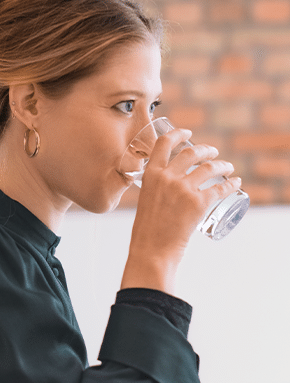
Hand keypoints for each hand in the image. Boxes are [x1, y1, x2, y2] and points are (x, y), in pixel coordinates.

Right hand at [121, 128, 240, 292]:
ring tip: (228, 168)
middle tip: (213, 153)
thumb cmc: (147, 231)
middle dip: (206, 150)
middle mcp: (167, 177)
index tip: (188, 132)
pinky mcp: (198, 203)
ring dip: (222, 165)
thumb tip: (170, 186)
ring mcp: (184, 189)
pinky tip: (236, 182)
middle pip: (192, 153)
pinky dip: (231, 184)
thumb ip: (157, 189)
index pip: (164, 144)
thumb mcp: (146, 200)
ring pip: (209, 168)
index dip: (178, 134)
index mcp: (151, 175)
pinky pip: (220, 188)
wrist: (151, 250)